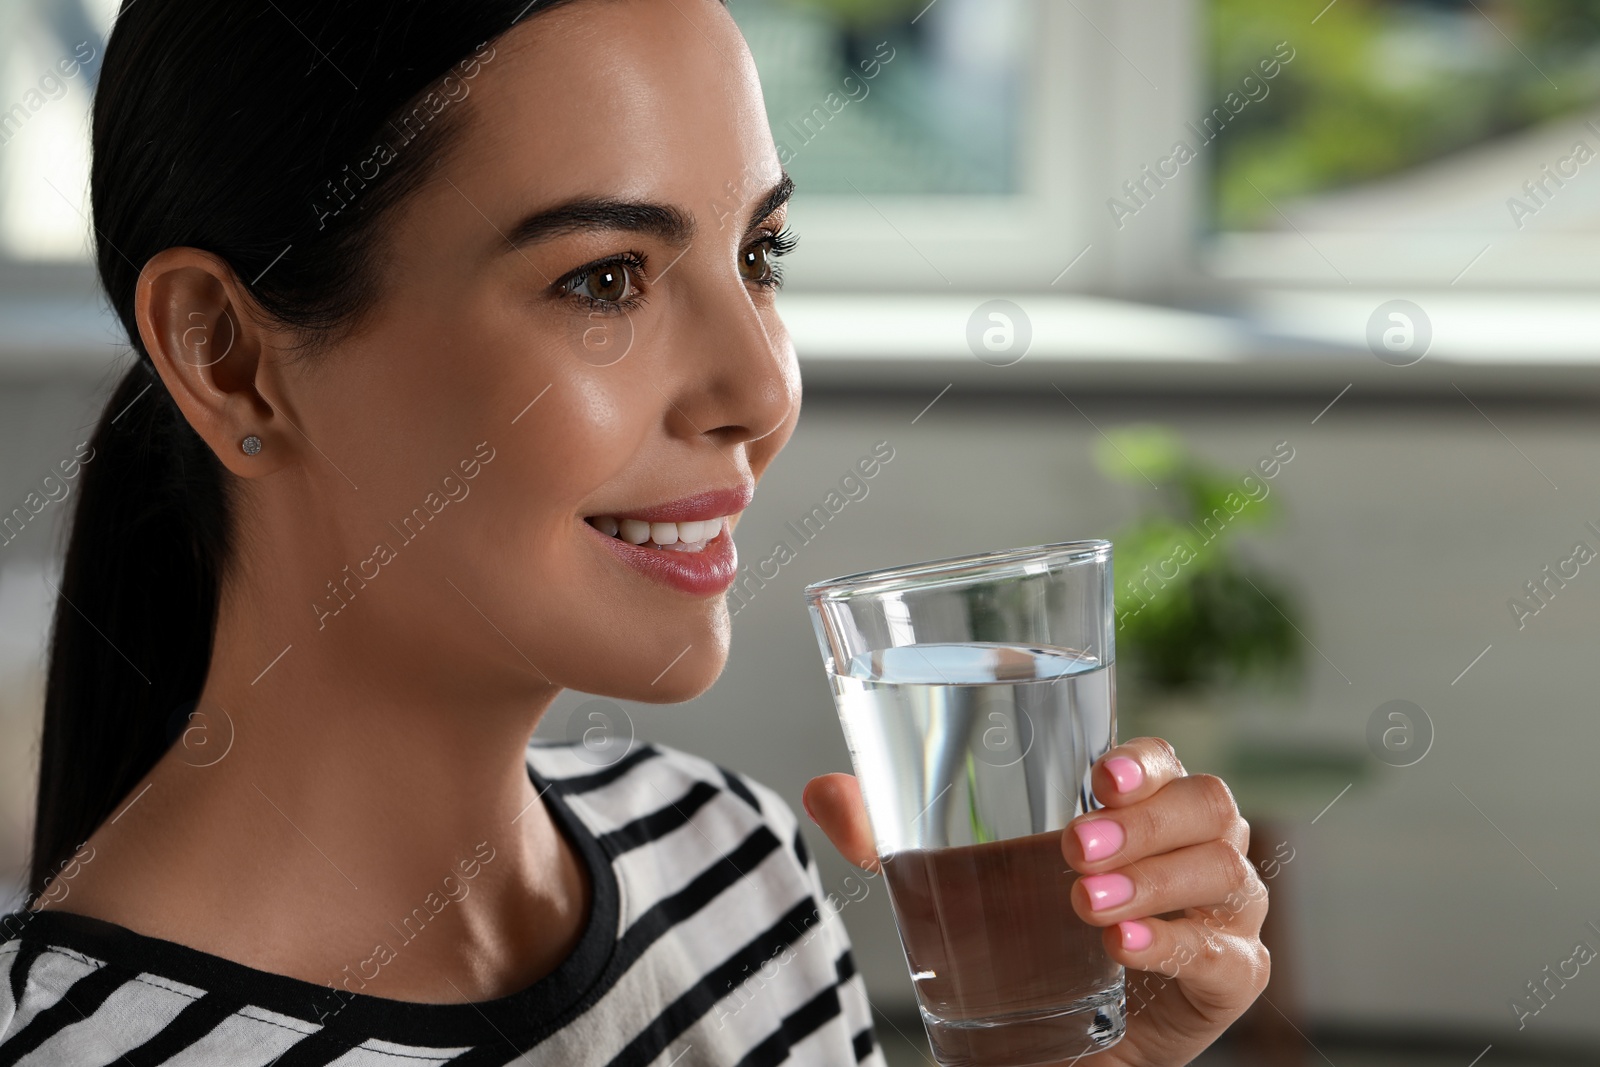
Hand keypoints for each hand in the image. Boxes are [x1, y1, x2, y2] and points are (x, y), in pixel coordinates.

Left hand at [803, 736, 1269, 1066]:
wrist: (1046, 1040)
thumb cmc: (1016, 933)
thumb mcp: (947, 877)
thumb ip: (887, 833)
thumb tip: (822, 793)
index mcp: (1141, 805)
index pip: (1162, 759)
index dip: (1141, 760)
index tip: (1095, 776)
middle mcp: (1194, 845)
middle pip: (1208, 805)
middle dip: (1146, 822)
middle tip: (1074, 848)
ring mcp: (1221, 911)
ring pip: (1224, 870)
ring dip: (1154, 882)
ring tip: (1085, 906)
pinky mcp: (1229, 976)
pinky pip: (1228, 953)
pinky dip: (1178, 945)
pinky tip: (1124, 949)